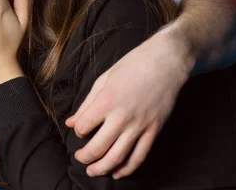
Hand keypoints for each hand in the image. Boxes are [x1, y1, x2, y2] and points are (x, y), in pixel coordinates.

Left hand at [66, 27, 192, 178]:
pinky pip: (139, 156)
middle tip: (80, 158)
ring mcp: (140, 126)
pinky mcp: (154, 130)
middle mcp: (122, 117)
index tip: (79, 129)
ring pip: (117, 157)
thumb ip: (86, 104)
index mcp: (106, 101)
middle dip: (85, 157)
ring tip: (93, 171)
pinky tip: (117, 173)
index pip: (83, 127)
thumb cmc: (132, 66)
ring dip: (102, 168)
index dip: (78, 131)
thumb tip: (70, 123)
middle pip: (97, 147)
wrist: (166, 62)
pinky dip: (127, 169)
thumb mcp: (103, 80)